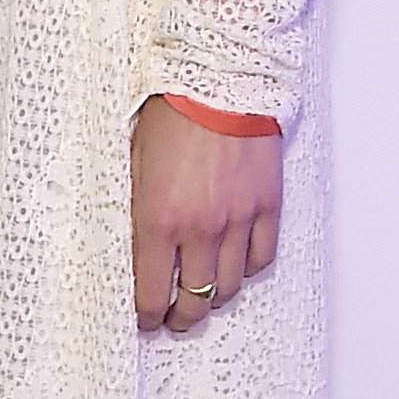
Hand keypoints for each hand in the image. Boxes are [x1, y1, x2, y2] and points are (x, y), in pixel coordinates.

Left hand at [130, 96, 282, 332]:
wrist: (217, 80)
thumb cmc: (170, 112)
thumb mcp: (132, 162)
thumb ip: (134, 209)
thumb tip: (131, 244)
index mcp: (158, 220)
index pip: (151, 294)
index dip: (147, 316)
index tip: (144, 318)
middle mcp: (200, 229)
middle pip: (194, 300)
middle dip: (180, 317)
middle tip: (173, 318)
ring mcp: (238, 220)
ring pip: (229, 287)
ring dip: (213, 298)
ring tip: (203, 296)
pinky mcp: (266, 206)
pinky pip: (261, 258)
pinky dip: (247, 269)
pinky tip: (234, 266)